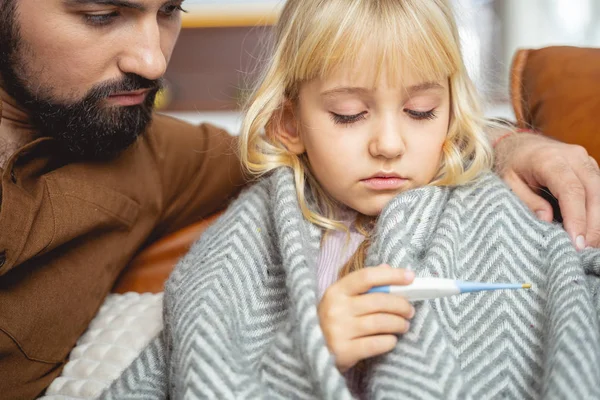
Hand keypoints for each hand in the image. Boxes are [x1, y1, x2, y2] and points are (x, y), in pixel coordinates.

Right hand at [317, 264, 414, 372]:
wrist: (309, 352)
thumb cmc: (329, 321)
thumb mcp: (339, 300)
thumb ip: (362, 284)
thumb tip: (387, 267)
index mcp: (335, 291)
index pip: (367, 276)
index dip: (391, 275)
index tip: (410, 277)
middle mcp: (335, 308)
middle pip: (379, 301)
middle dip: (401, 305)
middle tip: (409, 310)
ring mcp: (338, 330)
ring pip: (380, 322)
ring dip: (399, 323)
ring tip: (403, 325)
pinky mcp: (343, 351)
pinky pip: (376, 344)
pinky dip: (389, 341)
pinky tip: (391, 340)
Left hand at [494, 131, 599, 248]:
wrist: (517, 144)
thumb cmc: (510, 165)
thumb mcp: (508, 183)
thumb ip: (527, 200)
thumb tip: (547, 220)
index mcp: (549, 159)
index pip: (571, 190)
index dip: (577, 218)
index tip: (577, 242)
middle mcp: (573, 156)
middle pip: (593, 192)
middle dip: (593, 224)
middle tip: (586, 250)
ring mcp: (585, 160)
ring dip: (598, 220)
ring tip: (590, 245)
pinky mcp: (591, 167)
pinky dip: (598, 211)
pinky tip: (592, 230)